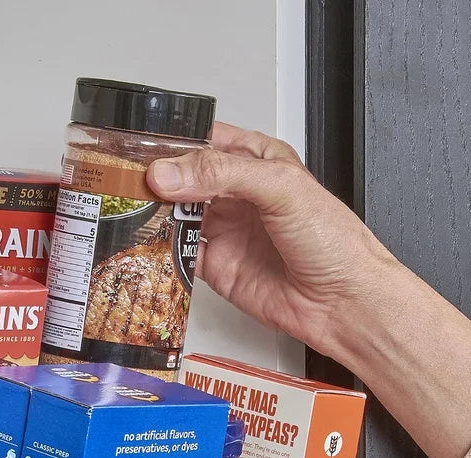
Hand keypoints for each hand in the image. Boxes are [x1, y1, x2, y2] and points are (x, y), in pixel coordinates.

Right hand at [147, 123, 407, 357]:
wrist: (341, 302)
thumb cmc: (333, 242)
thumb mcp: (280, 188)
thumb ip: (223, 174)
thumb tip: (172, 173)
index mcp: (256, 162)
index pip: (205, 142)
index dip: (174, 144)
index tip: (144, 151)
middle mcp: (237, 195)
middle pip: (182, 179)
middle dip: (156, 180)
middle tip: (129, 182)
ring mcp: (224, 231)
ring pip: (175, 215)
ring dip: (154, 214)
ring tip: (132, 210)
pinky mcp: (215, 267)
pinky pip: (178, 255)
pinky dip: (160, 251)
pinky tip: (149, 244)